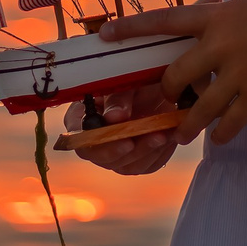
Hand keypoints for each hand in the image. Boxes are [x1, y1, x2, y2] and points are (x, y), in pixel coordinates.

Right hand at [63, 78, 180, 175]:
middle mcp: (96, 139)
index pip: (78, 138)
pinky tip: (168, 137)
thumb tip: (114, 117)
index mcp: (82, 118)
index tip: (123, 139)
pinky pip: (146, 165)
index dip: (97, 143)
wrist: (161, 87)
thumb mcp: (126, 82)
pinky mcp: (136, 160)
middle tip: (149, 136)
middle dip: (128, 150)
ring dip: (146, 151)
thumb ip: (117, 99)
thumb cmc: (136, 80)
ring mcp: (115, 153)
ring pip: (126, 165)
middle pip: (101, 158)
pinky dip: (158, 153)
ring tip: (163, 134)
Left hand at [99, 0, 246, 146]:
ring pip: (200, 107)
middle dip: (167, 92)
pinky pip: (233, 120)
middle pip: (176, 75)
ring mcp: (238, 73)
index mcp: (216, 18)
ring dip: (188, 125)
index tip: (105, 34)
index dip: (131, 28)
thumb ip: (229, 12)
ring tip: (181, 135)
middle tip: (166, 100)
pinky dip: (224, 133)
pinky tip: (220, 138)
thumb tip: (219, 13)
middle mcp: (220, 46)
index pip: (164, 21)